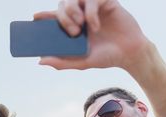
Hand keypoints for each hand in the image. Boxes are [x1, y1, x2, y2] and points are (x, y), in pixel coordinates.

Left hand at [34, 0, 148, 70]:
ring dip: (72, 10)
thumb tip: (40, 61)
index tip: (35, 18)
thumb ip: (62, 62)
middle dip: (62, 17)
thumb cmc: (107, 57)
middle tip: (72, 32)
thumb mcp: (82, 62)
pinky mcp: (106, 1)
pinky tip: (95, 26)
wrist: (130, 54)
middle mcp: (82, 14)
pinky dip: (90, 13)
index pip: (55, 17)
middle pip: (62, 4)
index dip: (44, 15)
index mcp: (75, 26)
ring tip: (80, 26)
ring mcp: (93, 7)